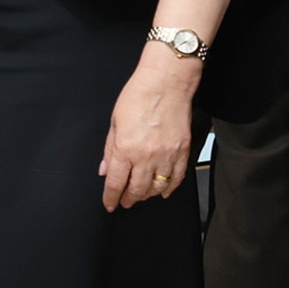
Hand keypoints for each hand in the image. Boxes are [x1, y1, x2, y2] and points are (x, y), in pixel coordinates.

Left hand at [100, 49, 198, 211]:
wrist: (166, 83)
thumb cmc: (138, 96)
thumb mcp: (114, 122)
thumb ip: (110, 149)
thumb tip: (104, 169)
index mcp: (126, 149)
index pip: (116, 182)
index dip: (111, 197)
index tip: (110, 204)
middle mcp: (147, 156)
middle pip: (137, 189)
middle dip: (129, 199)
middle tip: (125, 202)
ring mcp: (167, 155)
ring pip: (158, 187)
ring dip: (147, 195)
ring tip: (141, 196)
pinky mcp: (183, 151)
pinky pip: (177, 177)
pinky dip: (170, 188)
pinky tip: (163, 191)